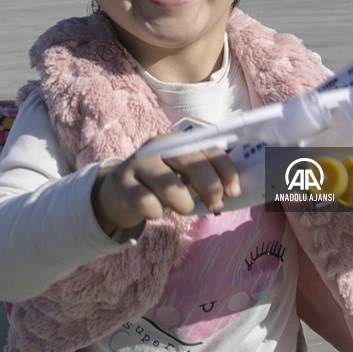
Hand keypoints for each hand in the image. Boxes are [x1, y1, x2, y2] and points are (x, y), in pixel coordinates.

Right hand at [91, 138, 239, 236]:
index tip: (234, 192)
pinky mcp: (124, 186)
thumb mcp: (182, 173)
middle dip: (210, 188)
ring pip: (171, 187)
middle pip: (192, 164)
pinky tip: (154, 209)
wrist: (119, 193)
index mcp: (178, 140)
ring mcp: (138, 164)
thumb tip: (233, 191)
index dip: (226, 171)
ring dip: (183, 204)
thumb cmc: (159, 183)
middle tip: (214, 206)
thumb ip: (206, 176)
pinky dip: (157, 212)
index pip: (209, 149)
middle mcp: (158, 146)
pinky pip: (149, 204)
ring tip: (182, 207)